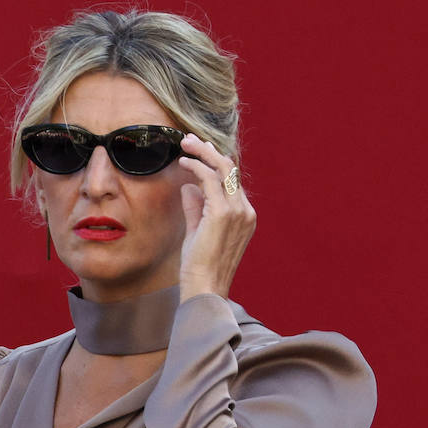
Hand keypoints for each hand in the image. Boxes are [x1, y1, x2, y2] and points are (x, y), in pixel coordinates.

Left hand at [177, 134, 255, 299]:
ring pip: (223, 169)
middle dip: (209, 151)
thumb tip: (188, 187)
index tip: (198, 152)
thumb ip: (195, 208)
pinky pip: (210, 180)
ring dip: (202, 153)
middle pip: (230, 169)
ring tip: (184, 144)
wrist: (205, 287)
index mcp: (244, 216)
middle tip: (189, 140)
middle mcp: (245, 211)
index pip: (232, 181)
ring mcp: (237, 211)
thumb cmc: (200, 266)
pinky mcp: (222, 213)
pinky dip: (196, 167)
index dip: (215, 163)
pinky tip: (183, 163)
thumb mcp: (198, 232)